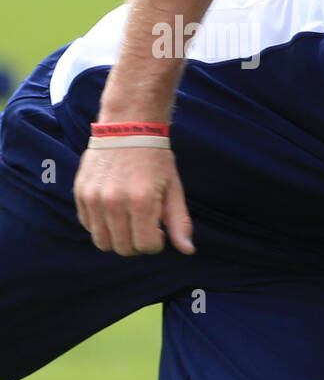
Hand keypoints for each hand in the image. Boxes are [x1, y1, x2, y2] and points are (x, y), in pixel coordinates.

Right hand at [73, 146, 194, 255]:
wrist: (128, 128)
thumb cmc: (156, 161)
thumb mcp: (174, 189)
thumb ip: (179, 222)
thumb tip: (188, 251)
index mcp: (141, 201)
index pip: (145, 246)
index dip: (156, 243)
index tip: (159, 229)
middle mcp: (114, 201)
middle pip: (123, 248)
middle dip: (138, 244)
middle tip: (145, 227)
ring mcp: (93, 197)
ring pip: (102, 242)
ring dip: (118, 238)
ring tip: (130, 220)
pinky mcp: (80, 193)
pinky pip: (88, 226)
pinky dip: (102, 226)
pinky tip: (115, 210)